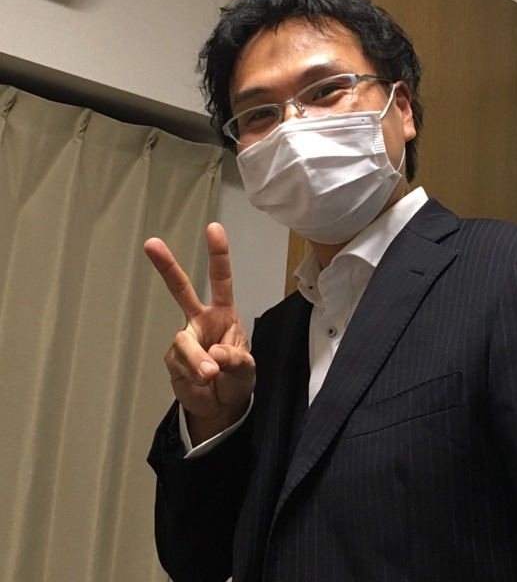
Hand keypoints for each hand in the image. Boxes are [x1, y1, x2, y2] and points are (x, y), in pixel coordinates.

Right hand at [144, 223, 255, 444]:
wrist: (220, 406)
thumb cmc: (237, 379)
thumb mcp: (247, 370)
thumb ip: (236, 360)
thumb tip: (215, 354)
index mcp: (224, 314)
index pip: (221, 279)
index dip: (218, 254)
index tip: (213, 228)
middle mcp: (201, 320)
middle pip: (180, 290)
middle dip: (167, 266)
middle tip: (151, 243)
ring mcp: (185, 339)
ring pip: (184, 341)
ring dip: (197, 359)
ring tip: (210, 375)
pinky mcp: (173, 360)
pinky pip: (179, 363)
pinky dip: (193, 375)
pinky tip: (202, 382)